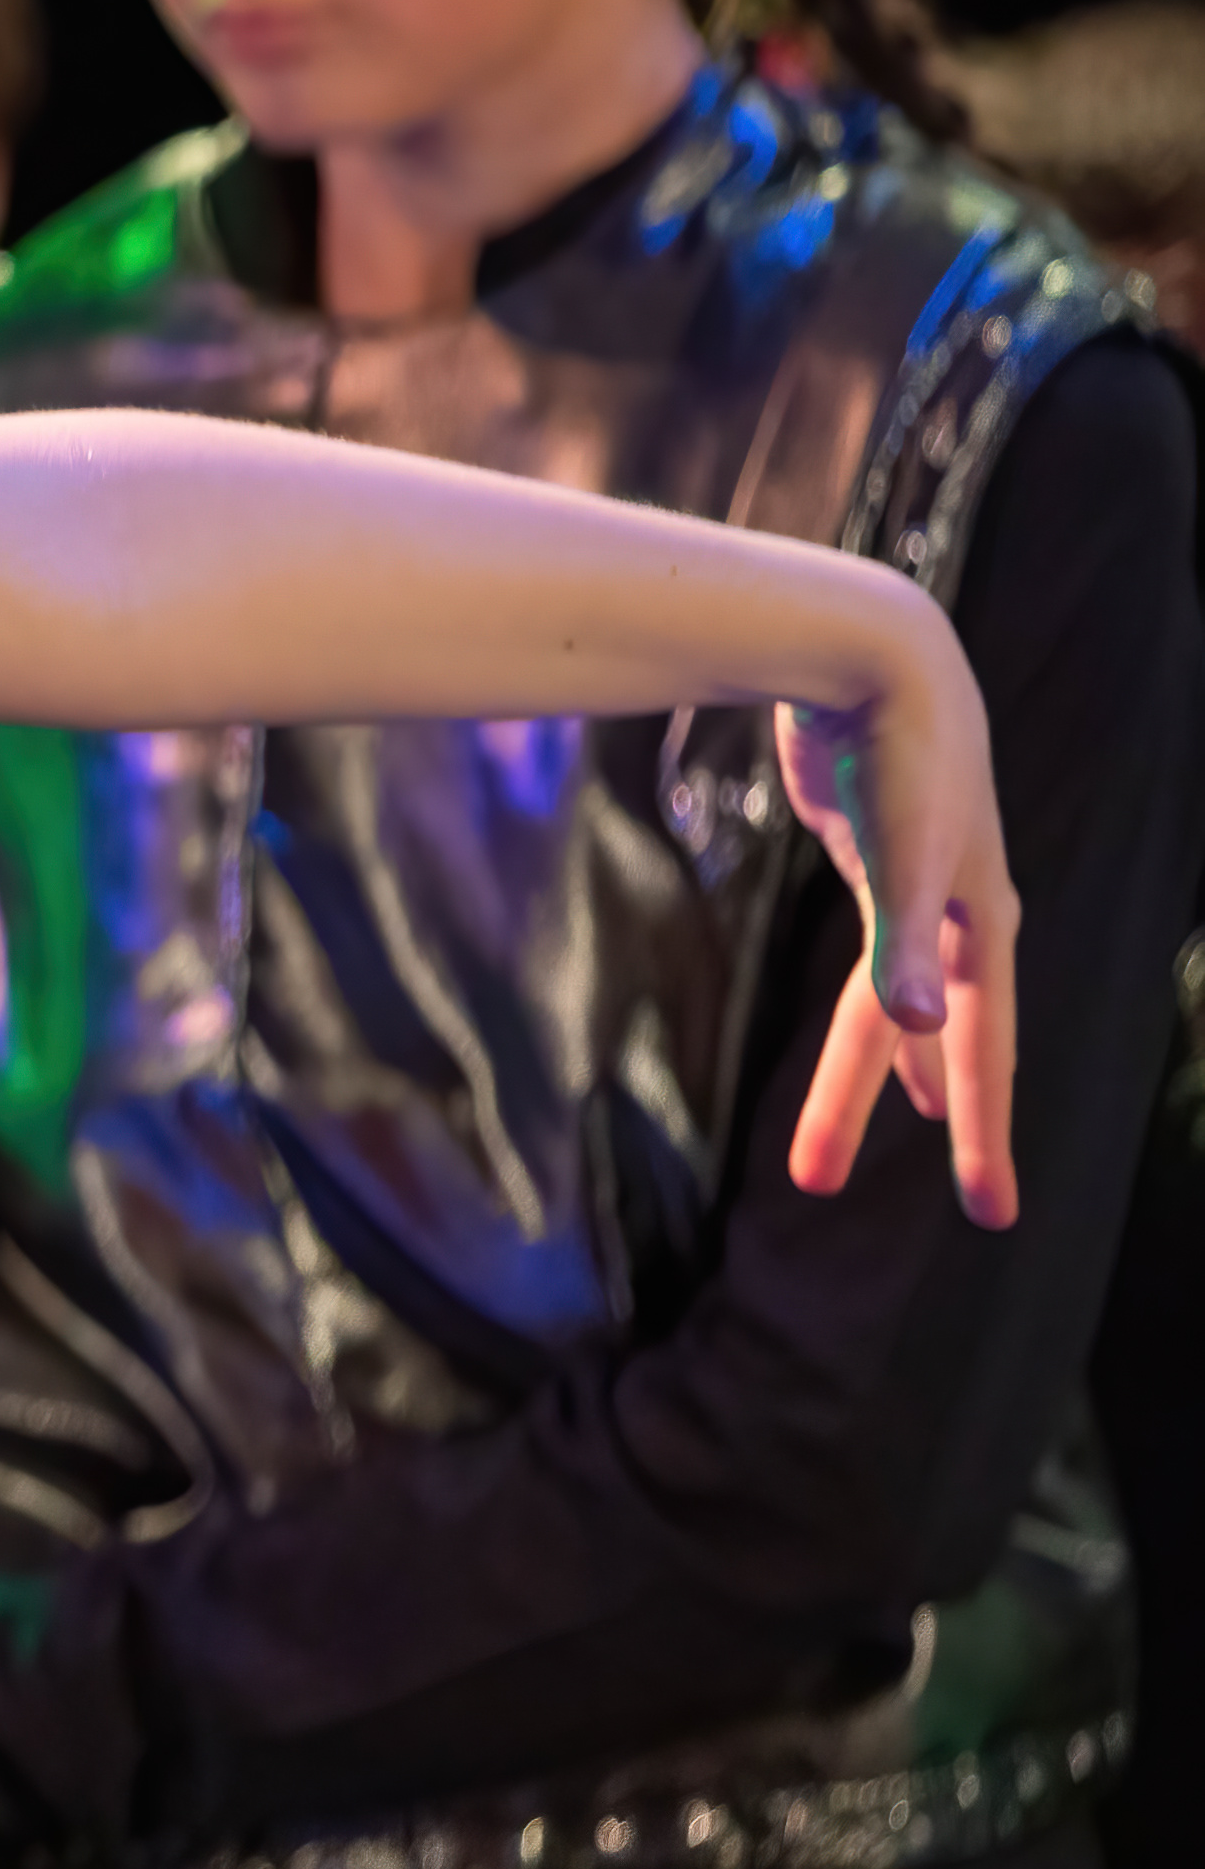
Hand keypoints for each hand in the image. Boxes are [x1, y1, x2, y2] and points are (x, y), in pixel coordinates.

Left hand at [772, 594, 1022, 1222]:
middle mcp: (960, 917)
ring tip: (901, 1124)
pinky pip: (888, 957)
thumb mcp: (900, 853)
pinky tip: (887, 1023)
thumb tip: (916, 1026)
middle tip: (951, 1203)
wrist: (876, 656)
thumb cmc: (897, 754)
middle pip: (935, 1040)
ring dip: (898, 1064)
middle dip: (927, 1120)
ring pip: (908, 1000)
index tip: (992, 1211)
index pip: (983, 1052)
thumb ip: (902, 942)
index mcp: (974, 927)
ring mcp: (922, 888)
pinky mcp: (877, 858)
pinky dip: (889, 1003)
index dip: (982, 1134)